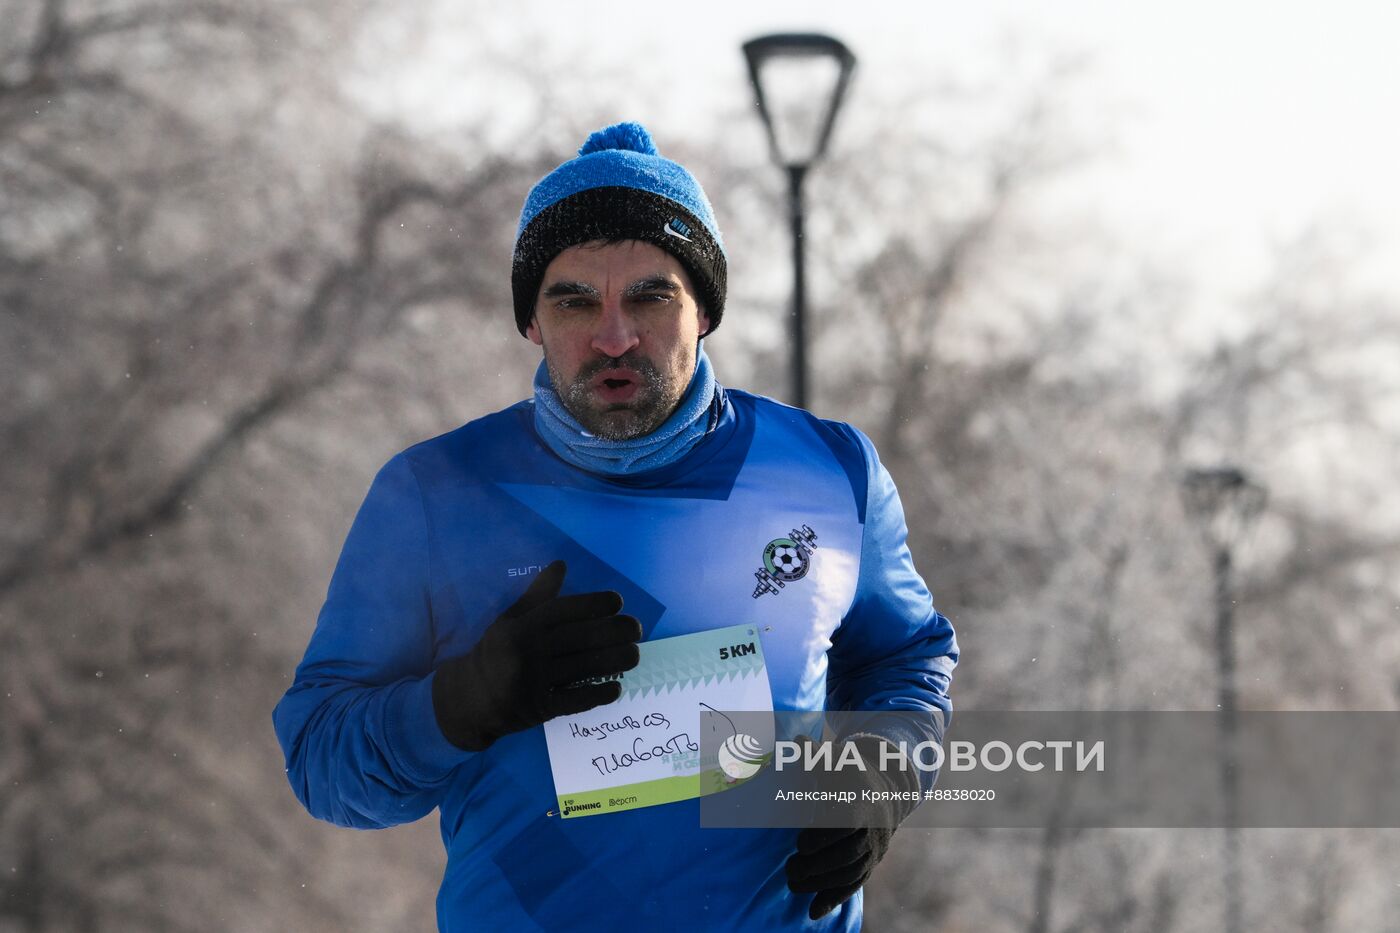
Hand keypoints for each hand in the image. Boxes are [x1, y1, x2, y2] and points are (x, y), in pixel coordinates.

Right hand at [431, 560, 640, 750]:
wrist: (468, 698)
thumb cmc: (495, 652)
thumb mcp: (510, 620)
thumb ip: (537, 595)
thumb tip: (561, 565)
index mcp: (522, 627)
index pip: (565, 610)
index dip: (594, 604)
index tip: (618, 602)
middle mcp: (529, 652)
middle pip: (581, 638)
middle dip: (615, 632)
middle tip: (636, 628)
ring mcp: (534, 682)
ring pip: (583, 668)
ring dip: (615, 661)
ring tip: (635, 654)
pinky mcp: (540, 709)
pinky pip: (575, 701)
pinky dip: (598, 694)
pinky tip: (617, 687)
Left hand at [784, 734, 915, 919]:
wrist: (885, 789)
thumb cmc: (848, 772)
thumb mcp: (832, 759)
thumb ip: (812, 754)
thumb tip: (796, 742)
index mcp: (861, 801)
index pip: (846, 823)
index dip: (824, 836)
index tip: (800, 844)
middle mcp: (872, 828)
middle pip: (847, 854)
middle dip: (817, 866)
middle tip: (789, 869)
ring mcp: (874, 848)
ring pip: (850, 872)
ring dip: (821, 884)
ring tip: (792, 885)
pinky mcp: (871, 863)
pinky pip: (855, 884)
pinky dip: (834, 899)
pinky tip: (813, 912)